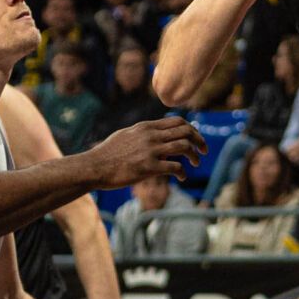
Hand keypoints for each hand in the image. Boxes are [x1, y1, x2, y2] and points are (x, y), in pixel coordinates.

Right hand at [86, 117, 206, 185]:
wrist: (95, 167)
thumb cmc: (108, 153)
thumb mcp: (126, 134)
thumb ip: (143, 133)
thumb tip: (155, 133)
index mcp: (146, 126)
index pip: (177, 121)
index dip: (191, 129)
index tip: (195, 138)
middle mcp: (151, 135)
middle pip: (185, 131)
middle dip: (199, 140)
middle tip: (204, 150)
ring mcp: (150, 151)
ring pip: (184, 146)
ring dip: (194, 155)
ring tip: (196, 163)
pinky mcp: (148, 167)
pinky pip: (175, 167)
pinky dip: (183, 172)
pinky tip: (182, 177)